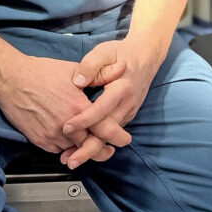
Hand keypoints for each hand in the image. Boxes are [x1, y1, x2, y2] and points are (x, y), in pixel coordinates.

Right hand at [0, 53, 127, 162]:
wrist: (12, 80)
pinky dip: (66, 148)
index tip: (124, 139)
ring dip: (83, 149)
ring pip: (74, 150)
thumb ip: (101, 74)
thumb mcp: (75, 70)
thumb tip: (122, 68)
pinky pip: (58, 150)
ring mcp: (51, 135)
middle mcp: (66, 125)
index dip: (117, 136)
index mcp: (78, 107)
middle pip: (90, 146)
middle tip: (108, 150)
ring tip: (90, 146)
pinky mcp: (39, 140)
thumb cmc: (41, 73)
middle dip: (102, 150)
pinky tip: (70, 142)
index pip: (104, 129)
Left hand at [60, 38, 160, 168]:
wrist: (145, 56)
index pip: (102, 109)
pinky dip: (98, 143)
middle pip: (108, 133)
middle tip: (69, 160)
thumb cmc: (121, 53)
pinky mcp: (126, 116)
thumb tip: (78, 81)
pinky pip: (112, 133)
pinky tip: (81, 149)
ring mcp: (128, 112)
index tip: (66, 127)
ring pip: (110, 137)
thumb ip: (91, 65)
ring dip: (91, 150)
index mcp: (121, 88)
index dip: (84, 120)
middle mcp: (127, 104)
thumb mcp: (104, 52)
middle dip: (88, 148)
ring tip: (71, 160)